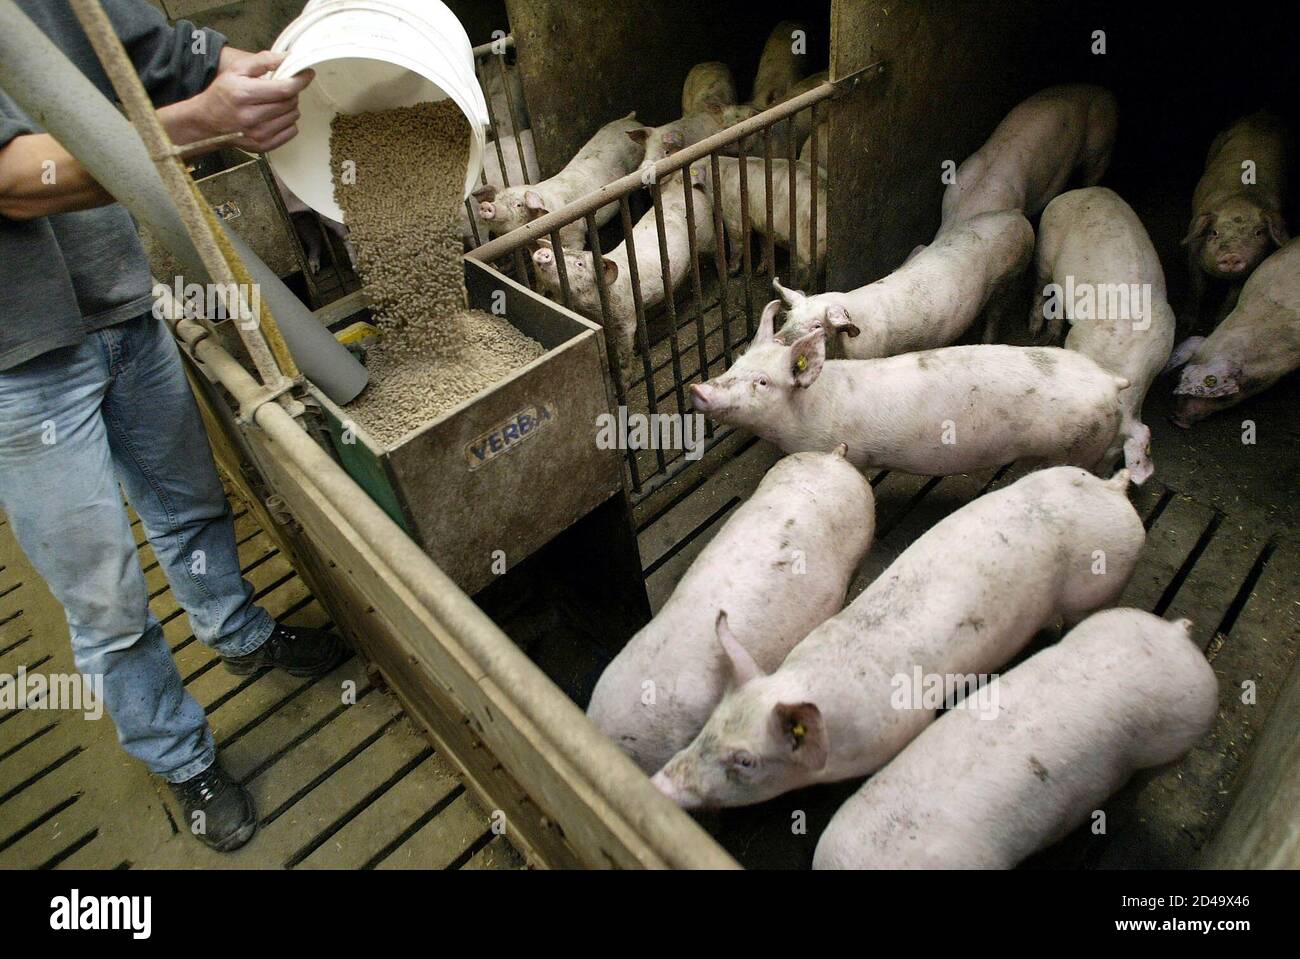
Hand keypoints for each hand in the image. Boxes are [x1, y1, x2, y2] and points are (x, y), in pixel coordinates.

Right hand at [191, 49, 313, 152]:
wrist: (207, 121)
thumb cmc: (223, 93)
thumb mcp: (237, 70)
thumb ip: (263, 61)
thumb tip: (288, 57)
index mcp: (244, 94)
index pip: (284, 89)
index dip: (300, 80)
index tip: (307, 74)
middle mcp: (252, 117)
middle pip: (290, 102)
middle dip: (290, 92)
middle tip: (280, 88)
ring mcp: (258, 135)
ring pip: (293, 117)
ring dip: (289, 107)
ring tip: (274, 102)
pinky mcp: (264, 147)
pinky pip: (291, 132)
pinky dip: (288, 122)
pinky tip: (275, 116)